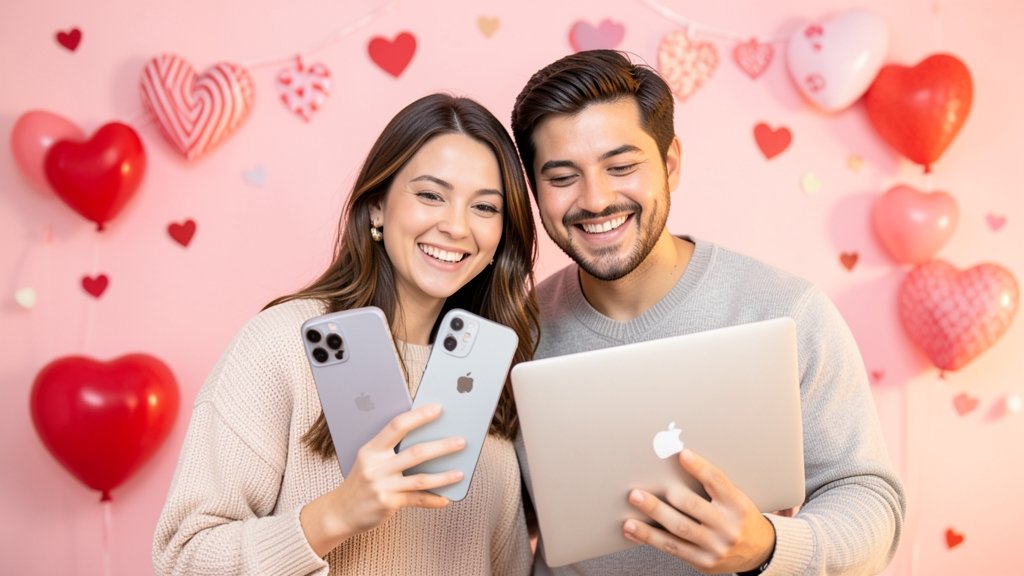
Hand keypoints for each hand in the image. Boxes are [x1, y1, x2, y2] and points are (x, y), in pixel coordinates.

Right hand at [301, 403, 465, 555]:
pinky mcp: (388, 503)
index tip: (438, 408)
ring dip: (444, 476)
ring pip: (420, 479)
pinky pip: (417, 500)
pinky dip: (434, 499)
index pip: (397, 426)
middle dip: (442, 446)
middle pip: (415, 453)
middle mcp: (376, 466)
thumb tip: (426, 438)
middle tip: (461, 441)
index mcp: (371, 449)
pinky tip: (446, 498)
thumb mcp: (369, 460)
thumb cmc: (361, 481)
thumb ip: (390, 450)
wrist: (340, 512)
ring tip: (461, 472)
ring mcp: (382, 486)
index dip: (418, 416)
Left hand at [622, 448, 774, 573]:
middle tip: (640, 490)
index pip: (717, 482)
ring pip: (679, 529)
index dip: (699, 467)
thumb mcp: (736, 499)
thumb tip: (677, 464)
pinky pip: (673, 548)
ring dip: (652, 516)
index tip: (681, 454)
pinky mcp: (704, 562)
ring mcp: (716, 547)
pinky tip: (633, 529)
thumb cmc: (740, 519)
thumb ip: (712, 487)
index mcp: (737, 505)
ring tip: (634, 502)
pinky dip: (650, 537)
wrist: (760, 552)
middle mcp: (728, 526)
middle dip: (664, 498)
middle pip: (692, 507)